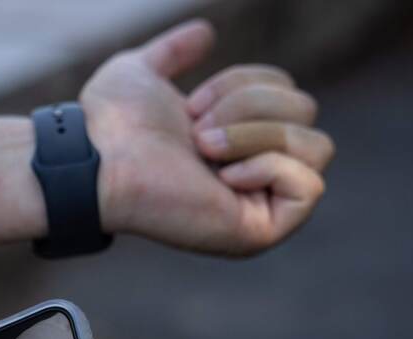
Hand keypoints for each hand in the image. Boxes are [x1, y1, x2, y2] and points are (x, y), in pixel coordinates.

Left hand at [81, 19, 334, 255]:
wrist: (96, 158)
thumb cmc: (112, 123)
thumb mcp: (144, 74)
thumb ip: (173, 54)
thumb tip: (205, 33)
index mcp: (236, 142)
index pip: (290, 92)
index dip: (243, 85)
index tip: (192, 108)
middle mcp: (254, 174)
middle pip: (307, 111)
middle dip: (249, 107)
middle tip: (196, 134)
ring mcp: (259, 206)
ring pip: (316, 145)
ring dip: (253, 134)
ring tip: (203, 150)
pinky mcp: (260, 231)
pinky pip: (310, 186)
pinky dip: (268, 168)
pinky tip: (223, 176)